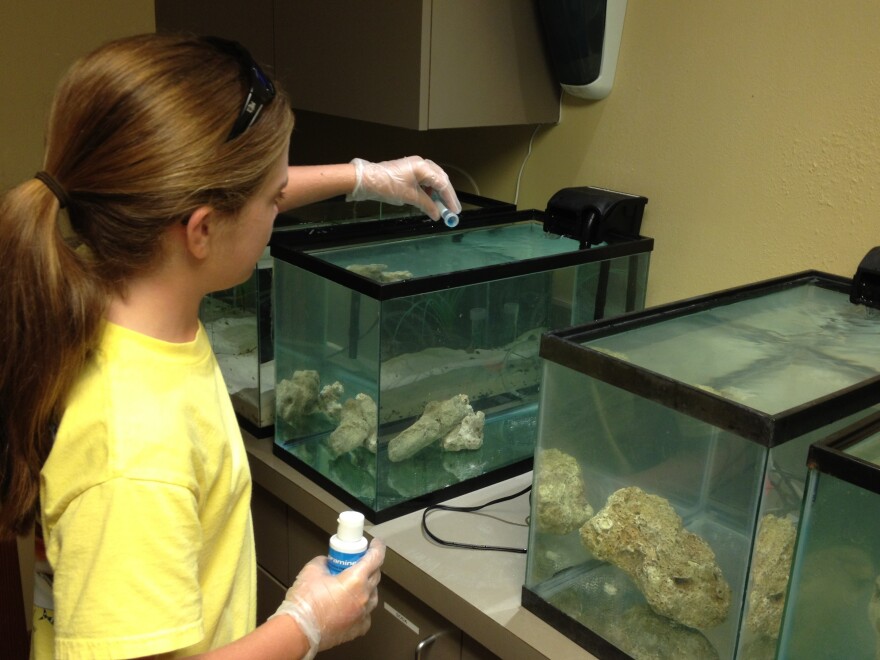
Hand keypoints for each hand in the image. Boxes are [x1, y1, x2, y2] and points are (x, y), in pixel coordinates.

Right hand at [271, 539, 385, 658]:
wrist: (298, 632)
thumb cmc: (305, 602)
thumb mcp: (311, 570)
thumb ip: (323, 562)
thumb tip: (327, 562)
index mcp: (356, 580)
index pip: (375, 558)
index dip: (377, 548)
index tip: (376, 544)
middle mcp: (364, 597)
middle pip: (375, 576)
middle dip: (370, 567)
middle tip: (358, 563)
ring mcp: (362, 614)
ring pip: (372, 596)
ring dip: (367, 587)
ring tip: (353, 585)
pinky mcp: (358, 628)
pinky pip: (365, 614)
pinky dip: (361, 607)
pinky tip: (351, 605)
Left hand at [346, 156, 461, 221]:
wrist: (367, 180)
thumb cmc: (388, 186)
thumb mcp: (410, 197)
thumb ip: (426, 205)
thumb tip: (437, 214)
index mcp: (423, 167)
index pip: (442, 183)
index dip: (450, 198)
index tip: (454, 211)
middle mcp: (422, 163)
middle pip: (441, 179)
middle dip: (447, 195)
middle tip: (451, 209)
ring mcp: (415, 165)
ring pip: (433, 179)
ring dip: (438, 192)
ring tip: (440, 206)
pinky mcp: (409, 170)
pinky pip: (425, 179)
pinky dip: (429, 190)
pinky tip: (428, 199)